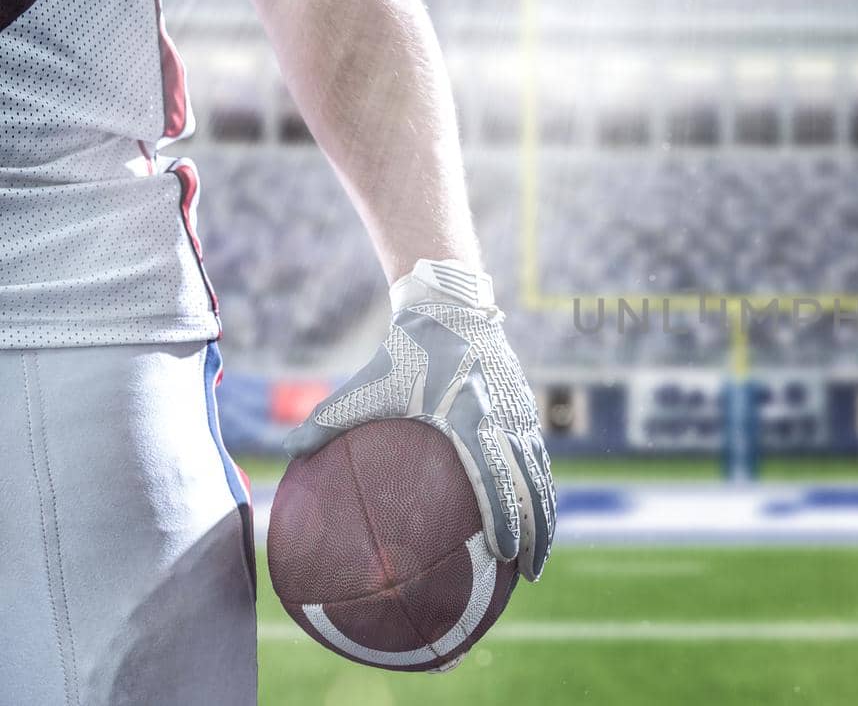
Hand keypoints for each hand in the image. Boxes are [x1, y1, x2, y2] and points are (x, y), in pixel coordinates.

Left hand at [285, 260, 553, 581]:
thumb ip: (327, 420)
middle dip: (537, 532)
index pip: (495, 476)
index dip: (505, 517)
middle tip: (531, 574)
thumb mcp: (366, 384)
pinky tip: (533, 515)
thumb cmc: (405, 352)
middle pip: (532, 484)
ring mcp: (520, 414)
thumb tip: (284, 451)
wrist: (451, 310)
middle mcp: (503, 419)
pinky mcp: (525, 409)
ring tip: (539, 556)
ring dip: (546, 515)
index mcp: (469, 418)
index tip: (504, 554)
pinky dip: (540, 489)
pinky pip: (537, 458)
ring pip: (542, 474)